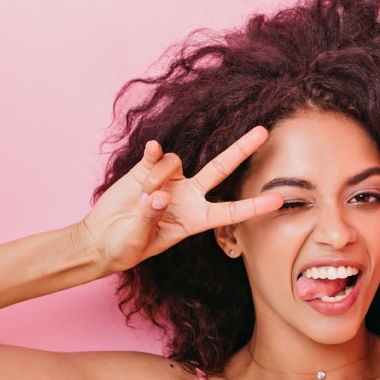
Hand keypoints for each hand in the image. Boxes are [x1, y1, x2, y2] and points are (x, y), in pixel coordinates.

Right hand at [79, 130, 281, 272]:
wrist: (100, 238)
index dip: (254, 207)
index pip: (231, 211)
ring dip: (158, 176)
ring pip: (176, 162)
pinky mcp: (148, 169)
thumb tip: (161, 194)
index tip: (278, 200)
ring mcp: (170, 180)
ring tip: (140, 198)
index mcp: (195, 220)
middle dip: (241, 149)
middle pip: (221, 168)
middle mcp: (189, 196)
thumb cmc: (124, 247)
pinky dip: (154, 154)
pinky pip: (158, 154)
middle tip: (264, 131)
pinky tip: (150, 152)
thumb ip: (150, 218)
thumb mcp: (138, 240)